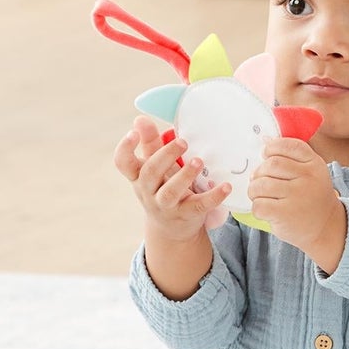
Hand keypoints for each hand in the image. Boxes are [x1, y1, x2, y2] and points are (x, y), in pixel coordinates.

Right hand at [115, 114, 230, 242]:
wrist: (171, 229)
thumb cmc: (162, 188)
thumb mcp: (155, 168)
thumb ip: (150, 144)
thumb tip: (140, 119)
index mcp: (139, 176)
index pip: (123, 163)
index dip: (125, 148)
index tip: (134, 133)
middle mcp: (148, 192)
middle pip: (150, 174)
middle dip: (165, 156)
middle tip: (183, 142)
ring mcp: (166, 206)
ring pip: (170, 192)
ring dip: (184, 176)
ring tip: (199, 162)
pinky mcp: (186, 215)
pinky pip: (199, 206)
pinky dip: (214, 196)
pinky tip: (225, 186)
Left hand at [248, 137, 346, 267]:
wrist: (325, 227)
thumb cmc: (311, 197)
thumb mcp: (311, 173)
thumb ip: (291, 157)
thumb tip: (264, 140)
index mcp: (314, 164)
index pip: (288, 146)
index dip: (271, 148)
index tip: (266, 155)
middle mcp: (308, 178)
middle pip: (271, 164)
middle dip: (259, 172)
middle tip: (260, 181)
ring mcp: (297, 196)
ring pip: (260, 185)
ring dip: (254, 190)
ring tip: (260, 196)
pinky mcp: (285, 214)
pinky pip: (259, 205)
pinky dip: (257, 207)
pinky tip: (267, 210)